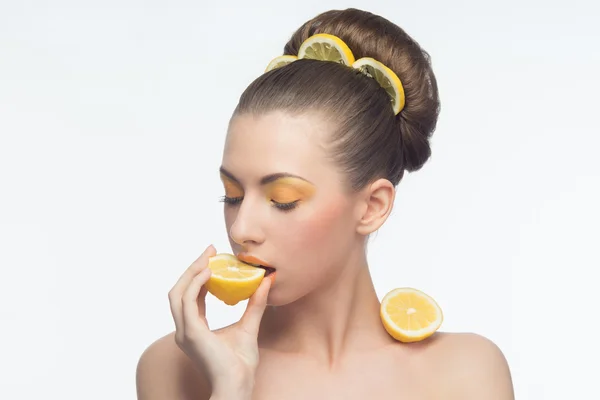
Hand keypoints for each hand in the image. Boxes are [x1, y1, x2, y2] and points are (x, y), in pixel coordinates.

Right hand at [168, 245, 271, 398]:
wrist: (238, 385)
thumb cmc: (241, 364)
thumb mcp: (250, 326)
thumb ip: (255, 304)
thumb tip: (266, 281)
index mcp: (194, 328)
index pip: (191, 295)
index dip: (199, 275)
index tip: (213, 257)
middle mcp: (185, 329)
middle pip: (179, 290)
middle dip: (192, 268)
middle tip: (210, 250)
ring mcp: (185, 332)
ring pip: (178, 293)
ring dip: (191, 272)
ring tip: (208, 257)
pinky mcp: (191, 333)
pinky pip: (187, 302)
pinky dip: (195, 284)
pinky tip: (209, 272)